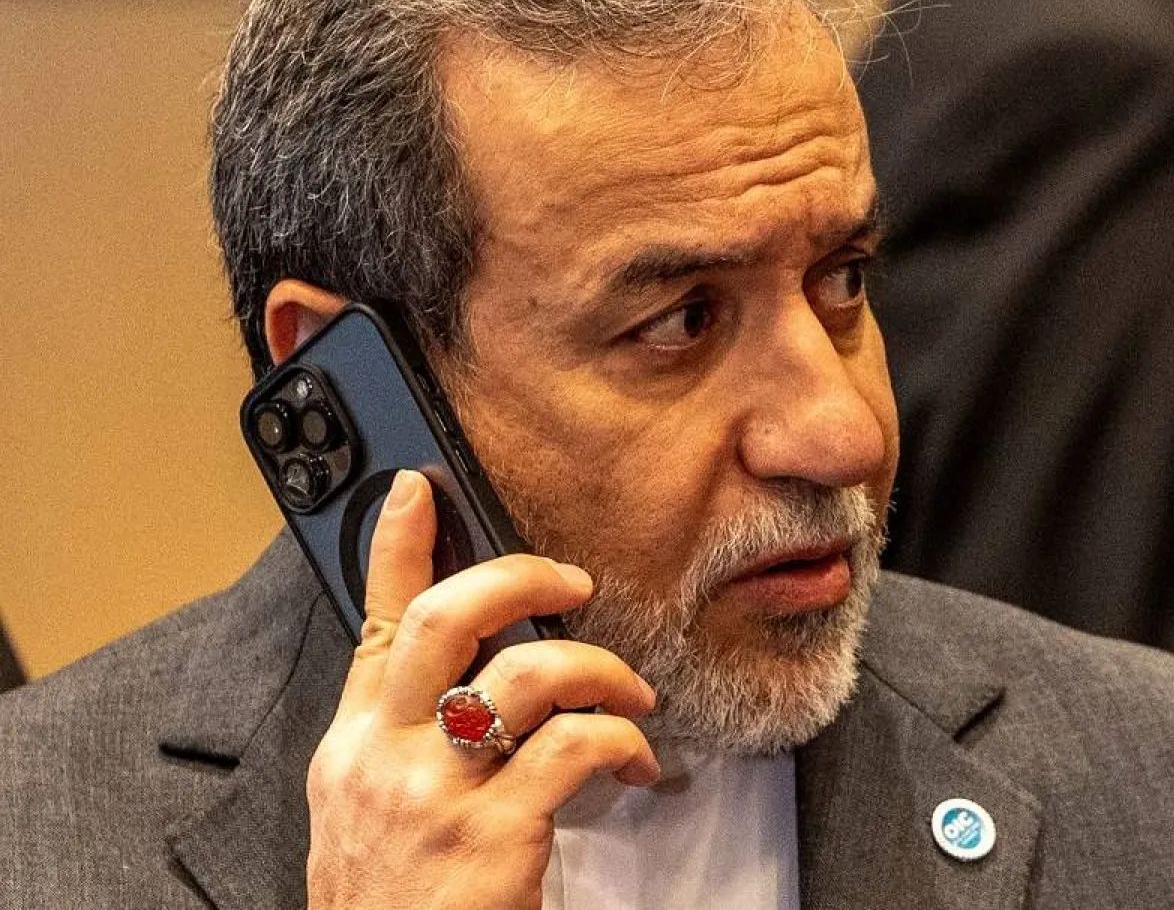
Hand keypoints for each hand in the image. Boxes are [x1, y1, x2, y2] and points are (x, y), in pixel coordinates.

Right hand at [306, 469, 659, 908]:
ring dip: (598, 669)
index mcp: (354, 746)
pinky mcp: (489, 838)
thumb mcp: (370, 816)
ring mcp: (433, 797)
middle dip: (517, 576)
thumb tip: (471, 679)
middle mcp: (382, 759)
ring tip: (631, 694)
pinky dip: (624, 741)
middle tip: (569, 579)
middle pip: (445, 619)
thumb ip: (406, 740)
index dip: (393, 544)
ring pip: (526, 673)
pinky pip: (575, 747)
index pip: (374, 621)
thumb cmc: (395, 906)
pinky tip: (639, 764)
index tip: (418, 486)